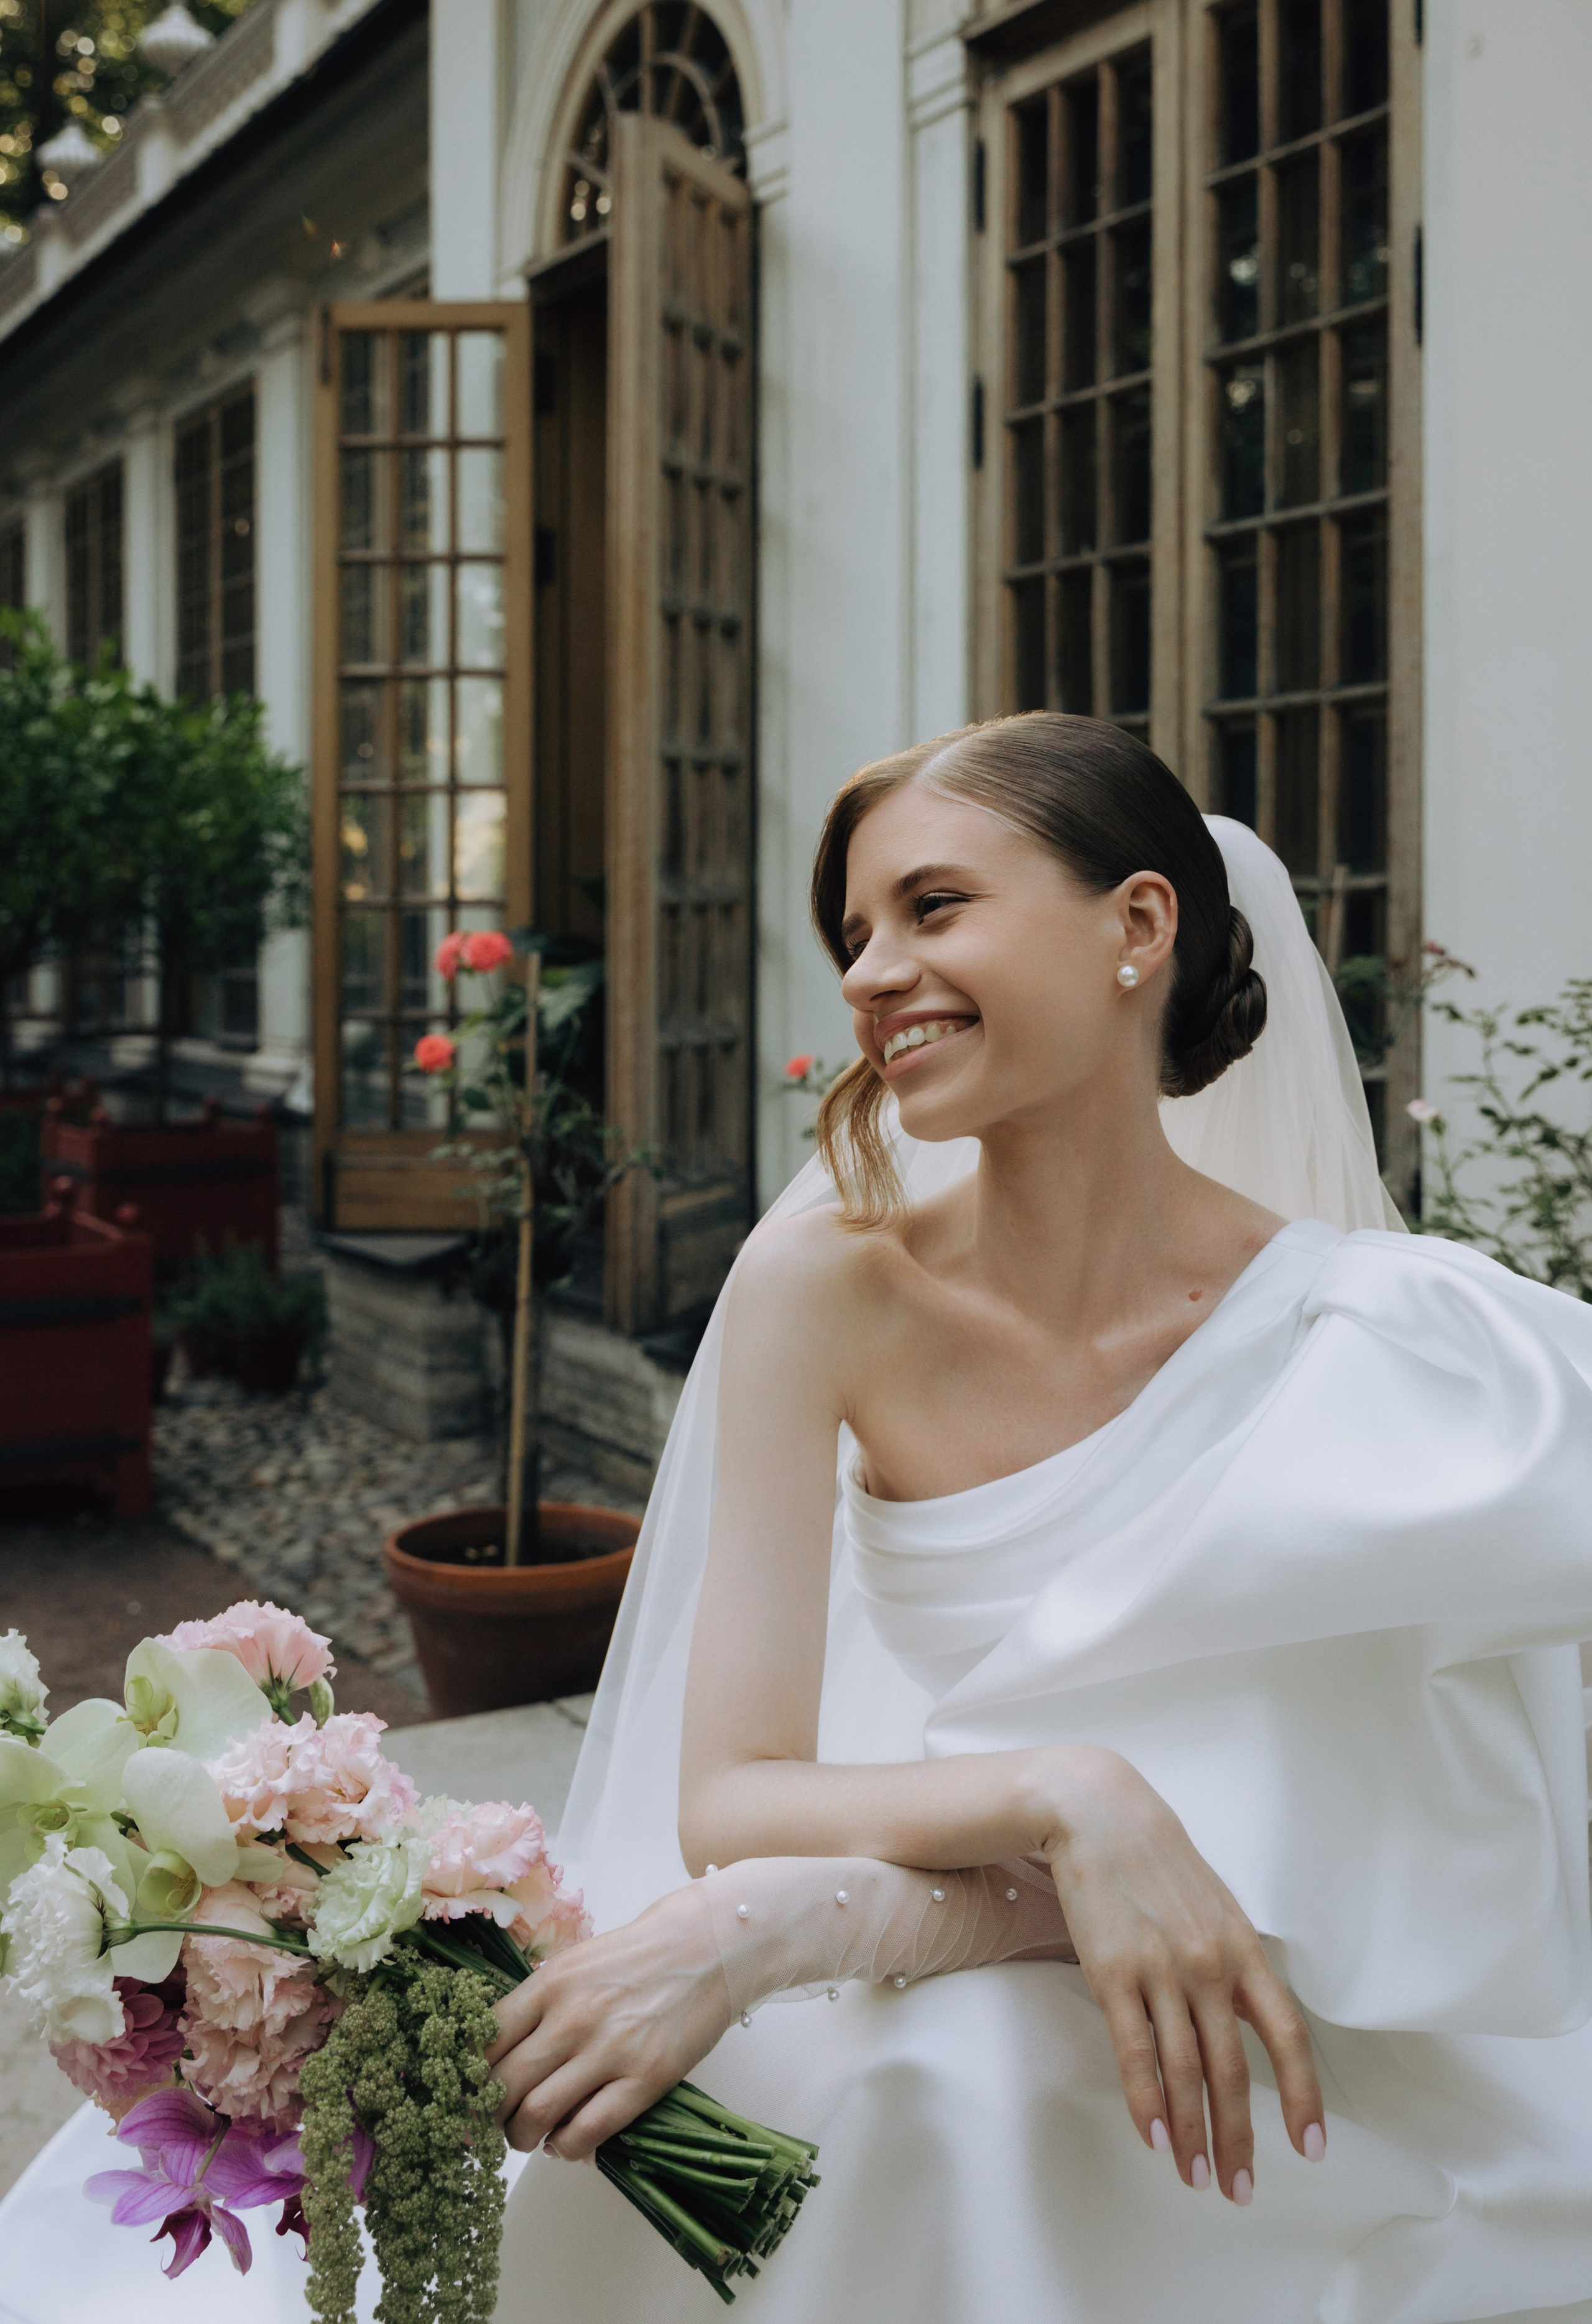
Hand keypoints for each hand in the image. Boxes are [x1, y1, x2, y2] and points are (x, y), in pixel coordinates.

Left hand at [487, 1883, 733, 2159]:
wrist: (708, 1947)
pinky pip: (587, 2132)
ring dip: (522, 2137)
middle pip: (502, 2085)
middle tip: (495, 2123)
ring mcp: (610, 2049)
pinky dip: (566, 2147)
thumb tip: (494, 2055)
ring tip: (529, 2136)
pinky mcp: (646, 2078)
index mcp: (549, 1983)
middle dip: (489, 2116)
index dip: (466, 2079)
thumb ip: (536, 2004)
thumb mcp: (574, 1963)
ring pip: (537, 2114)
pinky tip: (566, 2141)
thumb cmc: (636, 1957)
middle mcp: (572, 2016)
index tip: (464, 2096)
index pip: (484, 2041)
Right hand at [1033, 1747, 1324, 2204]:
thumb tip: (1248, 2026)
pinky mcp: (1113, 1972)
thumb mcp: (1216, 1909)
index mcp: (1244, 1950)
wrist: (1101, 1813)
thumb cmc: (1160, 1863)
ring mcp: (1161, 1969)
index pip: (1287, 2036)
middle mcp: (1210, 1964)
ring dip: (1191, 2134)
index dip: (1302, 2096)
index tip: (1310, 2148)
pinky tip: (1153, 2135)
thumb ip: (1235, 1966)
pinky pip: (1134, 2050)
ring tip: (1195, 2177)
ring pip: (1184, 2071)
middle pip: (1231, 2070)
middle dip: (1239, 2139)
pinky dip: (1145, 2100)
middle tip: (1240, 2190)